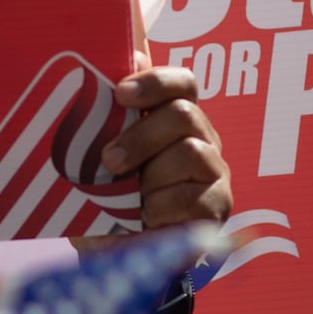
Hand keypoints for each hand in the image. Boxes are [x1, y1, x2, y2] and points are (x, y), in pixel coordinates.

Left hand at [99, 58, 231, 231]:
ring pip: (191, 153)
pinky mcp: (218, 207)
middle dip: (141, 136)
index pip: (181, 82)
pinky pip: (193, 198)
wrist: (115, 255)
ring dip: (151, 176)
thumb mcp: (94, 159)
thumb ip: (107, 115)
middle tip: (108, 161)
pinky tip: (145, 218)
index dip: (154, 82)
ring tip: (128, 198)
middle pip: (184, 114)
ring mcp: (214, 172)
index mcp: (172, 118)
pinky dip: (161, 208)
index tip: (119, 95)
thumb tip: (124, 57)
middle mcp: (200, 138)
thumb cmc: (106, 198)